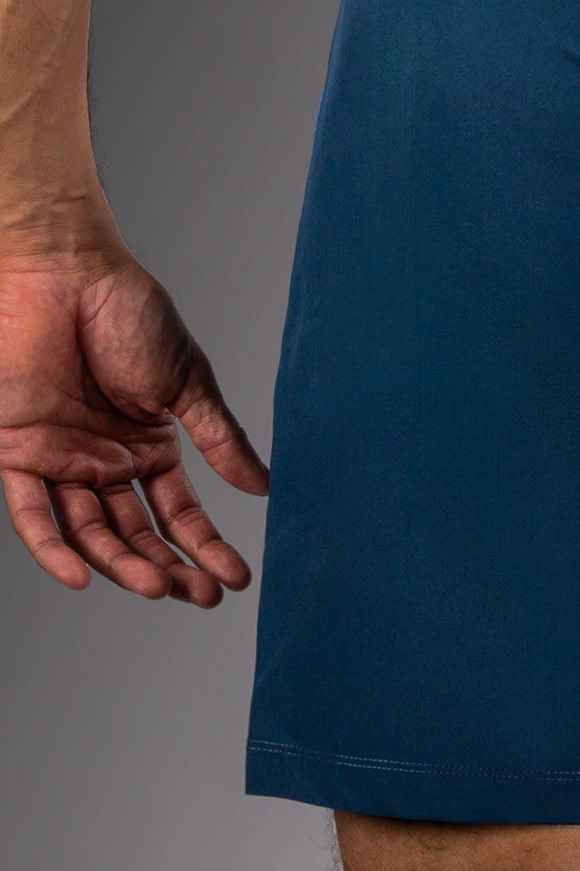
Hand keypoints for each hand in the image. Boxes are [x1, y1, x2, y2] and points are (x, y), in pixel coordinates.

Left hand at [0, 249, 269, 606]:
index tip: (235, 578)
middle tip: (200, 595)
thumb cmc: (131, 315)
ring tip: (159, 585)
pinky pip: (30, 513)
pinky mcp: (16, 450)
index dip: (206, 547)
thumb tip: (263, 489)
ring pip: (90, 532)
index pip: (178, 512)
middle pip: (136, 534)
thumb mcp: (189, 385)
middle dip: (170, 568)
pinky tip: (82, 575)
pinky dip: (51, 548)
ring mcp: (61, 459)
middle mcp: (104, 461)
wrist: (68, 275)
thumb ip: (221, 441)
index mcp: (148, 445)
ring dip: (122, 564)